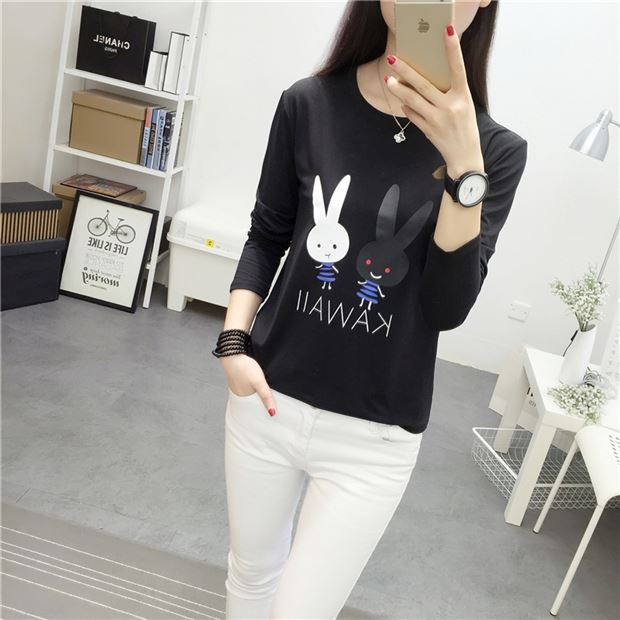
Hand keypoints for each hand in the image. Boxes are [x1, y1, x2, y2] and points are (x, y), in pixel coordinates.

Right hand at [221, 354, 276, 414]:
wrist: (233, 353)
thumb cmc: (244, 368)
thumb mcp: (259, 383)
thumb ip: (266, 397)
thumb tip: (272, 413)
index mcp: (243, 399)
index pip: (256, 408)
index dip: (264, 408)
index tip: (274, 409)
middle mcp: (239, 395)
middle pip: (253, 401)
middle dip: (262, 401)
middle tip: (273, 399)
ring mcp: (237, 387)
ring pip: (250, 393)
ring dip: (257, 393)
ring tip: (266, 391)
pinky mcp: (238, 379)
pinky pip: (247, 386)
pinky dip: (253, 386)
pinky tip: (257, 382)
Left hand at [385, 23, 482, 176]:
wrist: (465, 157)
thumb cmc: (465, 128)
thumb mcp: (464, 106)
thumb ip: (450, 93)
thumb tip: (427, 79)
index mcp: (463, 96)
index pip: (458, 67)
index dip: (453, 49)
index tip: (446, 31)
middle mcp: (451, 106)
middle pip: (424, 85)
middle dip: (406, 71)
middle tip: (393, 60)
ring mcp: (438, 119)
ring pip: (413, 100)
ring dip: (399, 90)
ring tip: (388, 80)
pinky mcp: (428, 130)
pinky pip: (413, 115)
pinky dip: (407, 107)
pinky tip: (401, 101)